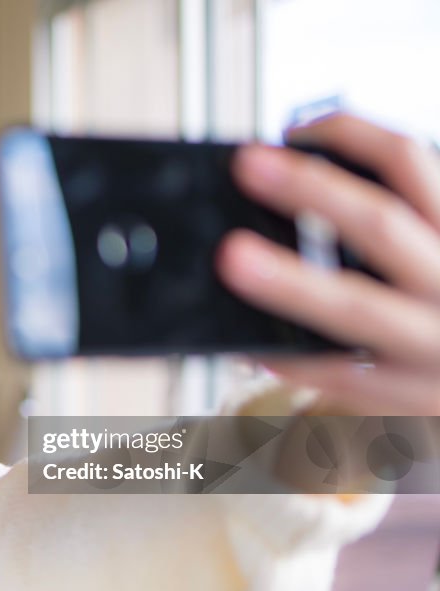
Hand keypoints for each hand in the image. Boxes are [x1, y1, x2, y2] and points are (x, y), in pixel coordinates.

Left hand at [218, 114, 439, 414]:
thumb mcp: (437, 245)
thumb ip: (404, 217)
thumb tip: (304, 179)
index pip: (410, 160)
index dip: (349, 135)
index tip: (292, 130)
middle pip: (380, 223)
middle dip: (310, 190)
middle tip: (249, 166)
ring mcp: (431, 342)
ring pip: (355, 306)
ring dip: (289, 280)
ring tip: (234, 257)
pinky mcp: (408, 396)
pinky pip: (340, 376)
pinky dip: (292, 357)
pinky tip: (255, 345)